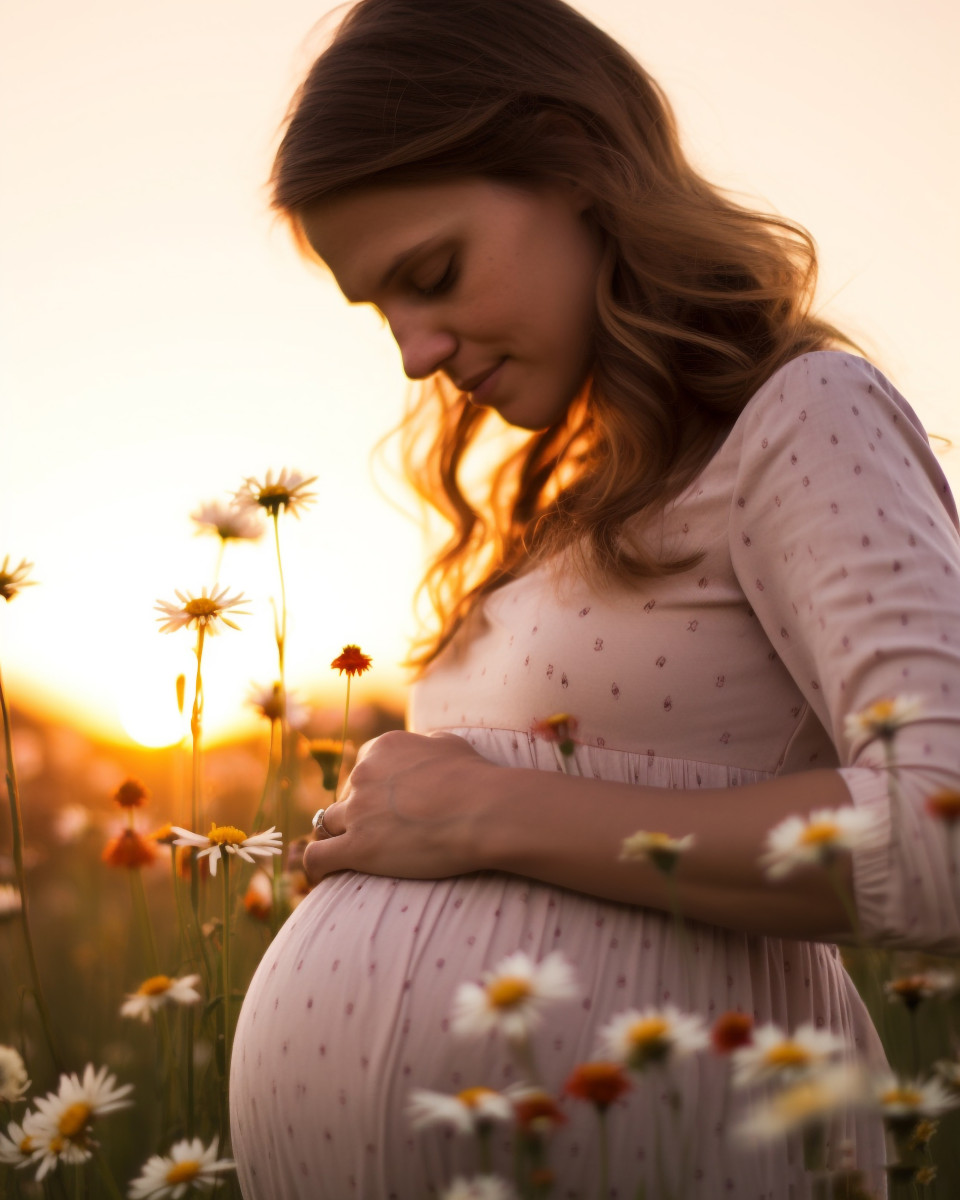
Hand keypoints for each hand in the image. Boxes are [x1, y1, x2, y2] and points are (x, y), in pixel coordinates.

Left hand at [303, 730, 496, 884]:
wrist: (483, 810)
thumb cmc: (475, 778)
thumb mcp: (449, 745)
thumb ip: (426, 744)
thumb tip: (424, 746)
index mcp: (382, 748)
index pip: (361, 767)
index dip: (371, 788)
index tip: (385, 805)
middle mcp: (363, 775)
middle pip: (345, 796)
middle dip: (357, 814)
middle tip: (381, 833)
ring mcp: (357, 812)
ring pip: (327, 823)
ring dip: (338, 837)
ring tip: (348, 855)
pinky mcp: (358, 848)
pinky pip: (317, 857)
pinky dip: (317, 866)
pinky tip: (322, 875)